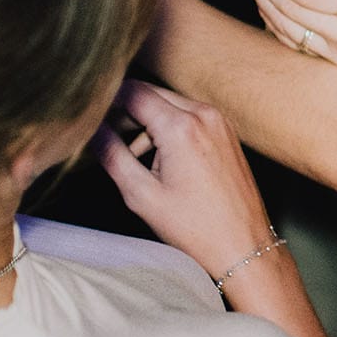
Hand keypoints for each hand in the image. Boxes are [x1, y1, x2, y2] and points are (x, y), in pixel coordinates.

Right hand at [95, 79, 275, 274]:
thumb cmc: (195, 227)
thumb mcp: (142, 194)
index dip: (107, 102)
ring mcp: (220, 121)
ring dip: (148, 123)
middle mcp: (204, 114)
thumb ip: (112, 155)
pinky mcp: (227, 131)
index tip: (92, 121)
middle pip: (151, 93)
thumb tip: (92, 130)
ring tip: (136, 160)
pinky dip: (170, 129)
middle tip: (110, 142)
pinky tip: (161, 162)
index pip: (132, 91)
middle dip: (126, 113)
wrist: (243, 245)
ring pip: (170, 104)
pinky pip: (189, 116)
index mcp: (181, 126)